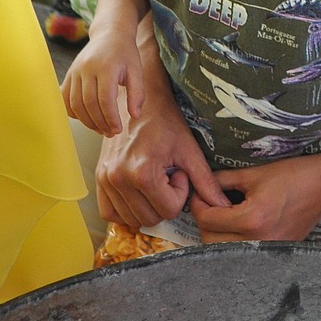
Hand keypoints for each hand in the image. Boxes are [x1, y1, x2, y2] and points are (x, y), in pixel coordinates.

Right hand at [62, 32, 144, 136]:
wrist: (109, 35)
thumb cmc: (125, 54)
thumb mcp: (137, 71)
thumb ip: (137, 93)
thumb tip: (134, 115)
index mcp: (106, 67)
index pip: (105, 99)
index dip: (111, 118)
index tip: (118, 130)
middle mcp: (87, 69)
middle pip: (88, 103)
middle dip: (99, 122)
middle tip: (110, 133)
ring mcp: (75, 71)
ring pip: (75, 103)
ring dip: (87, 121)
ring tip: (100, 129)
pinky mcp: (69, 74)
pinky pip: (65, 98)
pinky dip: (73, 112)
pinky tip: (86, 119)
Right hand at [95, 96, 229, 227]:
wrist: (140, 101)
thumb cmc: (166, 122)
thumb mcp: (190, 151)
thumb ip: (206, 182)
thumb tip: (222, 206)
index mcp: (142, 172)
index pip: (168, 210)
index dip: (180, 195)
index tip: (178, 172)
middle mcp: (118, 178)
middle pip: (150, 218)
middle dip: (164, 201)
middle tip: (166, 176)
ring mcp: (105, 180)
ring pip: (131, 219)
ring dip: (147, 205)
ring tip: (153, 179)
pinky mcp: (98, 179)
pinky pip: (109, 213)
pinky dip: (126, 210)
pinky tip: (139, 191)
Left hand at [190, 151, 320, 242]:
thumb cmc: (294, 174)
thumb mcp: (254, 173)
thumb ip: (222, 181)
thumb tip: (201, 185)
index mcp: (252, 219)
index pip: (207, 219)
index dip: (197, 204)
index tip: (198, 193)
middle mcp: (259, 240)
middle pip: (210, 240)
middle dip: (204, 220)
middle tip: (209, 202)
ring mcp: (268, 249)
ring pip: (225, 249)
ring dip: (217, 233)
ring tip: (223, 213)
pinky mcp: (276, 250)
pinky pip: (244, 250)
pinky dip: (234, 239)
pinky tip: (239, 222)